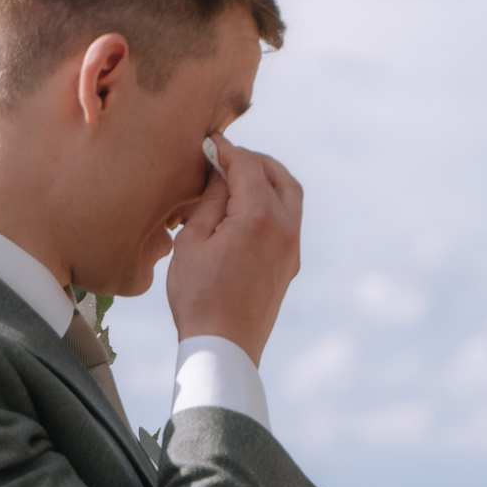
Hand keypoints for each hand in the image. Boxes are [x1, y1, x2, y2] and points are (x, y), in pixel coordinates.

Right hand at [167, 133, 302, 364]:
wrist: (225, 345)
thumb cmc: (198, 295)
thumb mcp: (193, 241)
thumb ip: (211, 200)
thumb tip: (220, 173)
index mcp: (259, 218)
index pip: (247, 166)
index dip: (226, 149)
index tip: (208, 141)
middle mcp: (285, 229)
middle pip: (279, 176)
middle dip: (252, 159)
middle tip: (224, 156)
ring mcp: (293, 248)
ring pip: (291, 196)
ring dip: (268, 179)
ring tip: (236, 177)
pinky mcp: (291, 263)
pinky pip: (289, 219)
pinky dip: (272, 202)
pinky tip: (245, 206)